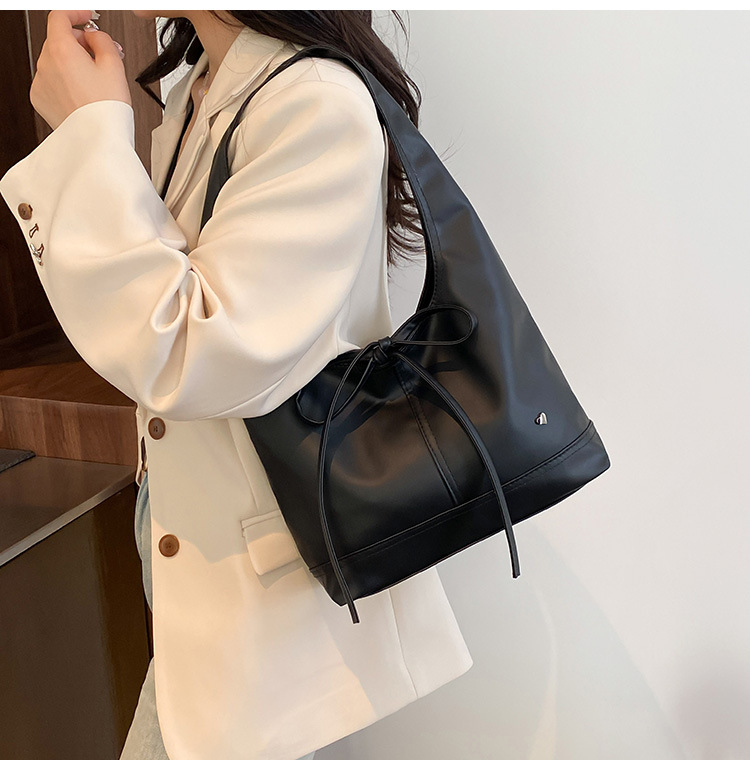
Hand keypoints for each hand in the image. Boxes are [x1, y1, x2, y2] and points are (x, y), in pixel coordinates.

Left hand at [30, 10, 131, 130]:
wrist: (98, 140)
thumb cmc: (106, 108)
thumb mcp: (114, 65)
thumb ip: (103, 40)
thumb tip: (94, 37)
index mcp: (61, 50)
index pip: (59, 16)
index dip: (75, 13)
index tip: (86, 18)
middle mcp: (45, 63)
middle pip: (59, 40)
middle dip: (80, 44)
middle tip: (102, 55)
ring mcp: (40, 82)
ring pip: (55, 62)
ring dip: (73, 63)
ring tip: (95, 80)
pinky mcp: (40, 99)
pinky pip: (51, 81)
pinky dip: (65, 81)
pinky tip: (83, 94)